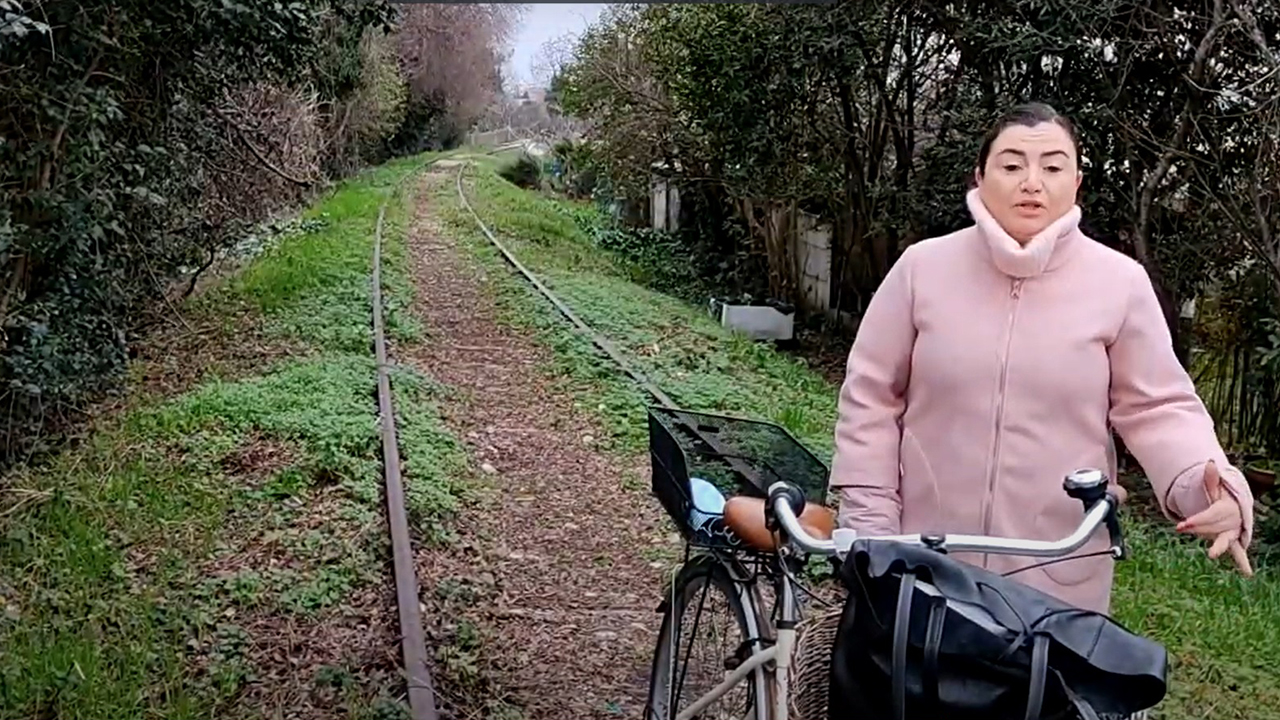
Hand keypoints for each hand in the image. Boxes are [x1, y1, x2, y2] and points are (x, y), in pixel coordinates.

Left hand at [1175, 460, 1252, 576]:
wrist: (1234, 510)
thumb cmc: (1221, 498)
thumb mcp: (1215, 488)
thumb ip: (1211, 478)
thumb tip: (1210, 462)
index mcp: (1225, 509)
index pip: (1208, 515)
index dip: (1194, 521)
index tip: (1179, 525)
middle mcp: (1231, 522)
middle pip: (1212, 528)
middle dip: (1198, 529)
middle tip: (1181, 529)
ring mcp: (1232, 533)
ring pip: (1223, 540)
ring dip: (1217, 547)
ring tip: (1212, 554)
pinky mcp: (1232, 542)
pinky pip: (1239, 553)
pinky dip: (1243, 562)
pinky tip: (1248, 573)